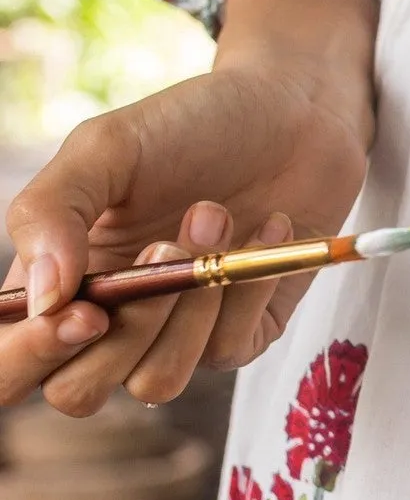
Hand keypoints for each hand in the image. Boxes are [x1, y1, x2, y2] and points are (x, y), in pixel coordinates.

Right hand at [0, 0, 377, 414]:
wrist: (292, 108)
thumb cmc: (188, 125)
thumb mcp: (106, 149)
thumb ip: (50, 213)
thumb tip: (42, 302)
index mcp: (56, 280)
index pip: (9, 366)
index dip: (31, 357)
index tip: (87, 311)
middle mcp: (110, 321)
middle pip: (77, 392)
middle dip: (124, 329)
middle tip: (165, 245)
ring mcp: (177, 332)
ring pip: (156, 382)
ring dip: (189, 306)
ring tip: (216, 215)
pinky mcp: (242, 330)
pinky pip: (228, 351)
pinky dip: (248, 288)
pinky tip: (269, 225)